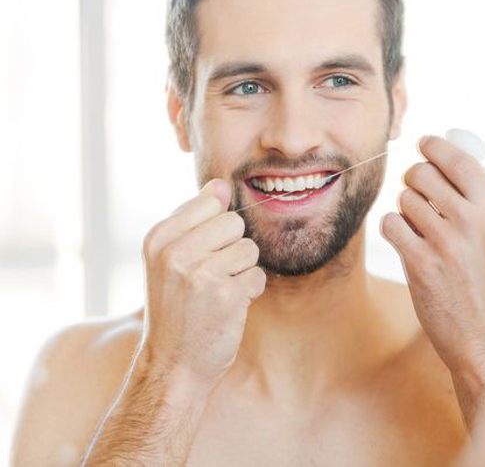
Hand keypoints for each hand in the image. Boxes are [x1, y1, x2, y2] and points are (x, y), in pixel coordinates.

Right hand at [139, 179, 265, 388]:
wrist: (172, 366)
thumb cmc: (176, 309)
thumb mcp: (168, 260)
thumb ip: (194, 220)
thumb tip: (221, 185)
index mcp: (158, 237)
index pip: (211, 200)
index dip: (216, 227)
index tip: (201, 252)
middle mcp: (175, 252)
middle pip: (235, 222)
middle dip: (232, 248)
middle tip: (210, 277)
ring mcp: (200, 274)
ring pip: (249, 249)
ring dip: (241, 272)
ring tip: (216, 293)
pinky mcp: (226, 296)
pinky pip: (258, 276)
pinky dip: (249, 293)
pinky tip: (227, 308)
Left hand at [381, 136, 484, 404]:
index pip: (458, 160)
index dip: (436, 146)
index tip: (427, 143)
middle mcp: (468, 219)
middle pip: (422, 173)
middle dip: (415, 174)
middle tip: (416, 182)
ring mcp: (441, 242)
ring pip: (404, 198)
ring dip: (407, 202)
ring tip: (417, 217)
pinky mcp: (419, 265)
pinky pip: (391, 224)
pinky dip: (394, 226)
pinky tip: (406, 237)